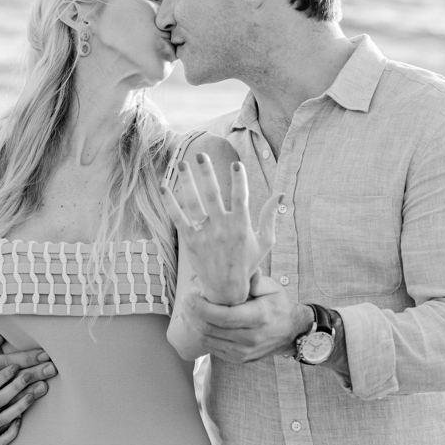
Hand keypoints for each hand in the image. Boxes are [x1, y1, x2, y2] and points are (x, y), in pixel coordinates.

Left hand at [162, 154, 282, 304]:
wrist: (226, 289)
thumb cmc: (247, 263)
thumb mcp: (264, 241)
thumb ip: (269, 216)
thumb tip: (280, 194)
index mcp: (242, 226)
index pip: (241, 196)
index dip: (239, 179)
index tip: (236, 164)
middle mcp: (222, 228)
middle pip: (213, 194)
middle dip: (206, 173)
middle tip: (201, 155)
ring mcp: (205, 234)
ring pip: (193, 202)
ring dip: (186, 181)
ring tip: (181, 164)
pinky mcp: (190, 241)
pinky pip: (178, 218)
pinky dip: (170, 202)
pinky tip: (164, 187)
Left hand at [183, 272, 308, 363]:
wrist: (291, 332)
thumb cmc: (278, 306)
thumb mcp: (271, 288)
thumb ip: (254, 280)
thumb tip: (240, 268)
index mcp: (259, 318)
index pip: (222, 316)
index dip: (201, 307)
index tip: (191, 295)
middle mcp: (250, 338)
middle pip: (210, 328)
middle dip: (193, 313)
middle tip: (188, 299)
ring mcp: (243, 351)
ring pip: (207, 339)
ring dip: (195, 324)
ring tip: (192, 309)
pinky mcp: (238, 358)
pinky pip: (212, 347)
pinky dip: (203, 334)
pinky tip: (202, 321)